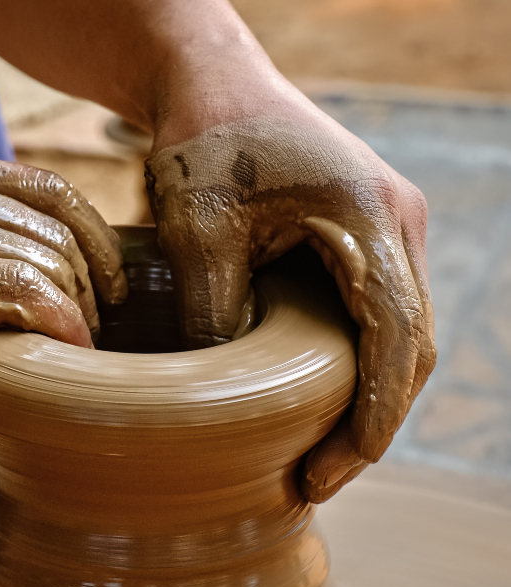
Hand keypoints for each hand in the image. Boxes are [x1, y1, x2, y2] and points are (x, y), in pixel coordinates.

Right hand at [0, 141, 125, 422]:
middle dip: (89, 285)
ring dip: (74, 312)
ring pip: (41, 260)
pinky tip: (66, 352)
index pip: (45, 187)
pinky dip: (55, 323)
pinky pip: (14, 292)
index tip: (109, 283)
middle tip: (91, 330)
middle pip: (53, 227)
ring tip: (74, 350)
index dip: (94, 236)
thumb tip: (14, 279)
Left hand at [146, 108, 435, 501]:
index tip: (337, 469)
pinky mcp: (360, 232)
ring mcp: (384, 226)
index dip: (375, 415)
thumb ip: (216, 315)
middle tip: (317, 479)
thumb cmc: (203, 143)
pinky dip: (352, 360)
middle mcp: (397, 222)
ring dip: (365, 395)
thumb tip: (220, 403)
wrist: (210, 85)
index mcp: (373, 217)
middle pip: (410, 344)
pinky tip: (312, 398)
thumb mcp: (198, 233)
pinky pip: (372, 309)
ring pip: (396, 332)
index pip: (397, 339)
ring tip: (316, 455)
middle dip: (371, 420)